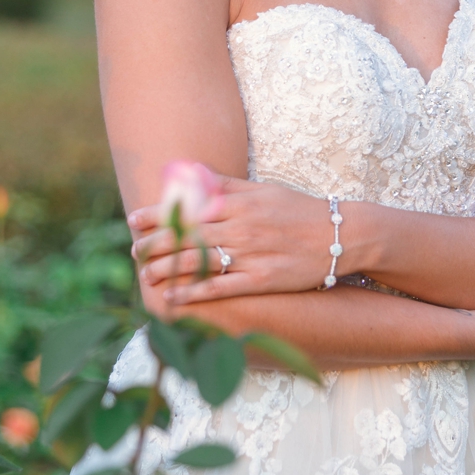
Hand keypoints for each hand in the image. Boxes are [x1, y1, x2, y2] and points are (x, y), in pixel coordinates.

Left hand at [129, 177, 338, 309]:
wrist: (341, 234)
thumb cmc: (298, 210)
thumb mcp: (261, 190)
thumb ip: (225, 186)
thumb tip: (192, 175)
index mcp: (238, 204)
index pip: (187, 208)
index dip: (157, 214)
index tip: (134, 219)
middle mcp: (241, 228)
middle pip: (187, 235)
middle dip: (155, 244)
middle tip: (133, 251)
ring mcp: (251, 254)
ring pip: (199, 261)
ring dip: (167, 269)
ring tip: (146, 275)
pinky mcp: (263, 280)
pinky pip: (222, 287)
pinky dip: (195, 293)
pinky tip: (174, 298)